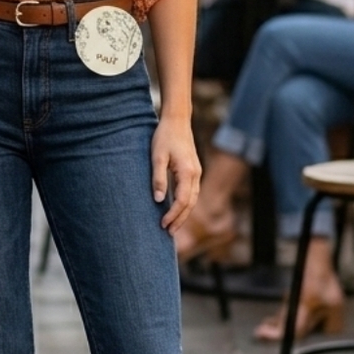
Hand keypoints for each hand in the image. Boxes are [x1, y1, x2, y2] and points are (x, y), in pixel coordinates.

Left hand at [152, 114, 201, 233]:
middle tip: (168, 232)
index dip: (173, 215)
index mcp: (187, 172)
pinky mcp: (194, 170)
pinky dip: (186, 203)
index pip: (182, 201)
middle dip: (180, 219)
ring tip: (172, 225)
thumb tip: (159, 200)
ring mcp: (197, 172)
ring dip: (184, 213)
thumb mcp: (157, 157)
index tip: (162, 225)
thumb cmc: (165, 137)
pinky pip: (192, 192)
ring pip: (193, 199)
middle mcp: (196, 174)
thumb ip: (158, 179)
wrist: (177, 120)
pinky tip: (177, 208)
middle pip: (190, 204)